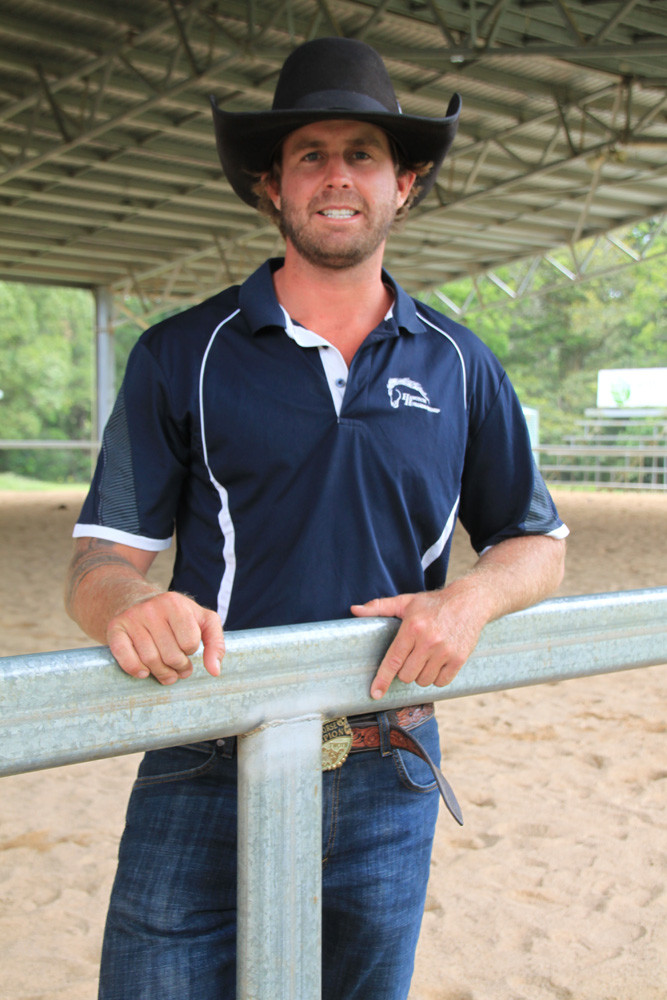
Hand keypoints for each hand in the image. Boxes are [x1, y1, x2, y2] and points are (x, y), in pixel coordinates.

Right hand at [107, 591, 224, 685]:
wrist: (138, 601)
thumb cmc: (176, 616)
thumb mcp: (202, 621)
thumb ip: (216, 643)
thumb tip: (215, 671)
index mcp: (175, 603)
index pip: (190, 643)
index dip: (190, 651)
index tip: (186, 647)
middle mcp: (152, 608)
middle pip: (171, 656)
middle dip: (178, 668)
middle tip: (179, 668)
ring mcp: (132, 618)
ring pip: (150, 661)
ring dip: (160, 673)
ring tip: (166, 672)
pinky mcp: (115, 629)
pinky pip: (127, 660)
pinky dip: (137, 671)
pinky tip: (144, 672)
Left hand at [351, 585, 484, 699]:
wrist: (470, 601)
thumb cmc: (433, 604)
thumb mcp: (406, 601)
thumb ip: (379, 607)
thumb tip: (354, 610)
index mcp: (412, 627)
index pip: (393, 659)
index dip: (382, 679)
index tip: (375, 693)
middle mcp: (429, 641)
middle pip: (407, 675)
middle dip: (405, 671)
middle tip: (411, 657)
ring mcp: (446, 651)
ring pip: (423, 681)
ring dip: (421, 675)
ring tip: (425, 658)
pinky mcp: (459, 659)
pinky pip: (441, 682)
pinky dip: (437, 678)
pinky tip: (437, 663)